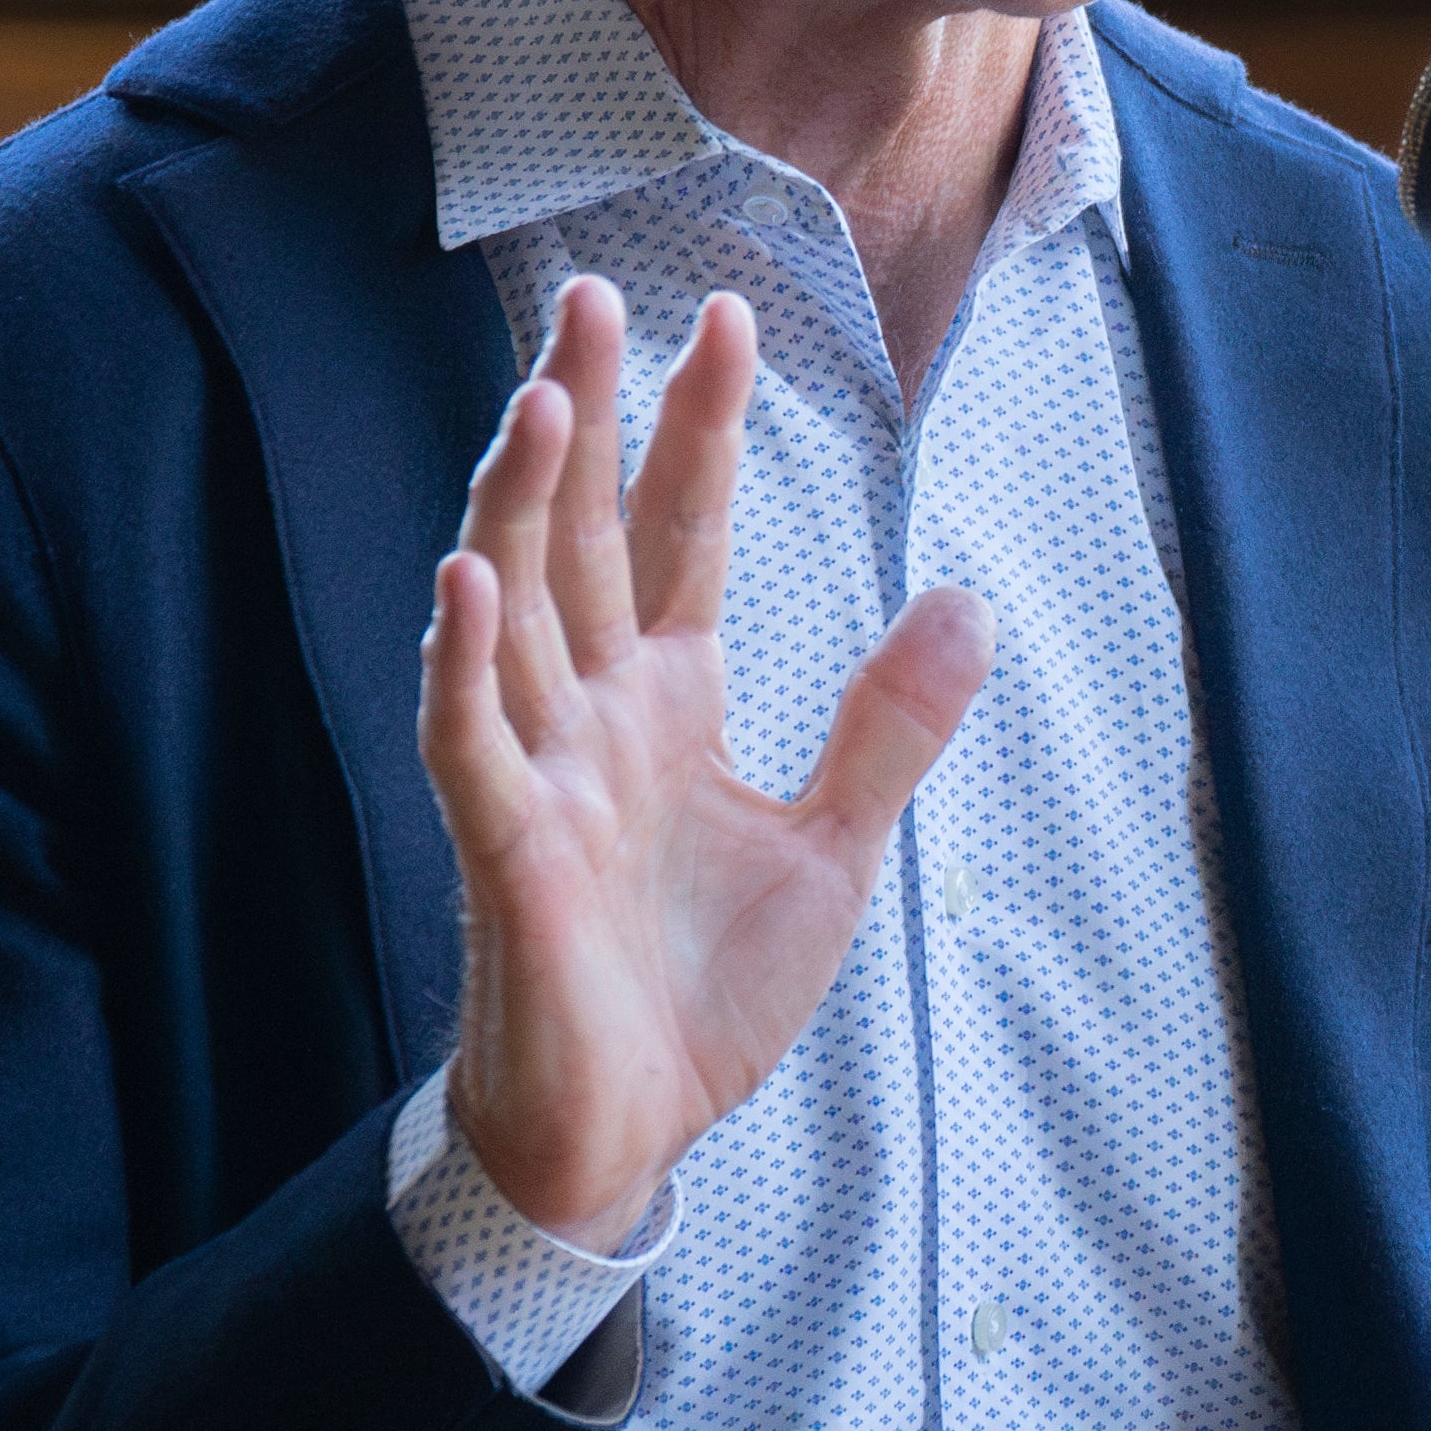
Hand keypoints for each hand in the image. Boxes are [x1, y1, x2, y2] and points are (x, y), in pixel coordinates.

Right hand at [418, 275, 990, 1249]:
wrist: (625, 1134)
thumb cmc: (701, 991)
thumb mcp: (832, 851)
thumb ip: (887, 727)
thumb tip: (967, 602)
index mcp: (668, 698)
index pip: (679, 531)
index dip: (696, 427)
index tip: (725, 319)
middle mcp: (592, 710)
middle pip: (583, 532)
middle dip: (586, 415)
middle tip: (593, 296)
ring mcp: (541, 771)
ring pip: (516, 608)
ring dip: (521, 504)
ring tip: (540, 398)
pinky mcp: (505, 848)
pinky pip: (470, 738)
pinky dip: (463, 662)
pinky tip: (466, 578)